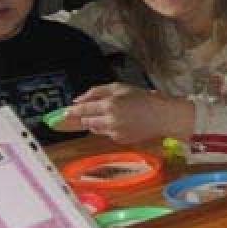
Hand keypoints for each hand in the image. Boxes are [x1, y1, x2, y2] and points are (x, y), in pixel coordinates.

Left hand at [57, 83, 195, 143]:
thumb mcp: (120, 87)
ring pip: (95, 129)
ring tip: (113, 115)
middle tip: (91, 112)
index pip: (83, 109)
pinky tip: (123, 122)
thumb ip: (96, 91)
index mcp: (110, 104)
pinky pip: (107, 134)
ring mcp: (114, 132)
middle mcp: (110, 120)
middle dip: (86, 117)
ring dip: (97, 123)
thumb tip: (77, 100)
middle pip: (86, 121)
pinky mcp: (119, 140)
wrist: (162, 116)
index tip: (64, 113)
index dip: (72, 111)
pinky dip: (109, 128)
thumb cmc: (143, 98)